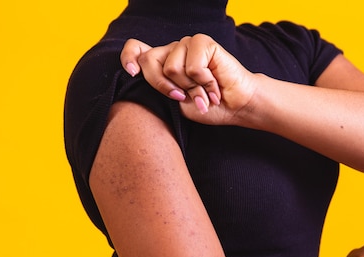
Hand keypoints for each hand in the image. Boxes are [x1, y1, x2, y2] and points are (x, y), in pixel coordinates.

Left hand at [120, 34, 257, 124]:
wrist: (234, 107)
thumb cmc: (206, 106)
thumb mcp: (174, 103)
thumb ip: (158, 88)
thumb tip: (138, 74)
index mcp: (161, 63)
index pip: (136, 49)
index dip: (129, 57)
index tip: (132, 72)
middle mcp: (172, 51)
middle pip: (148, 60)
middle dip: (163, 86)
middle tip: (183, 97)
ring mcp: (186, 44)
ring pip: (171, 68)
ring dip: (190, 88)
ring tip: (203, 92)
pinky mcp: (203, 42)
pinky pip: (192, 66)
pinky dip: (203, 81)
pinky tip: (213, 84)